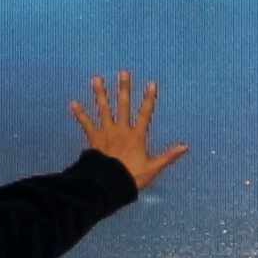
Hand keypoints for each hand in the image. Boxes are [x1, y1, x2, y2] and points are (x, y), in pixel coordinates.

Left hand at [72, 73, 189, 190]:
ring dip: (100, 94)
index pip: (145, 114)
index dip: (149, 99)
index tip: (151, 84)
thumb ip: (168, 156)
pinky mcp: (93, 139)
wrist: (107, 184)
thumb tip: (185, 146)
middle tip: (123, 73)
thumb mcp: (153, 168)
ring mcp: (106, 133)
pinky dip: (80, 114)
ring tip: (96, 79)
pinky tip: (73, 103)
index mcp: (136, 136)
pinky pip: (86, 124)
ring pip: (103, 109)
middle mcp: (121, 130)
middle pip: (123, 105)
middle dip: (123, 88)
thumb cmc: (131, 177)